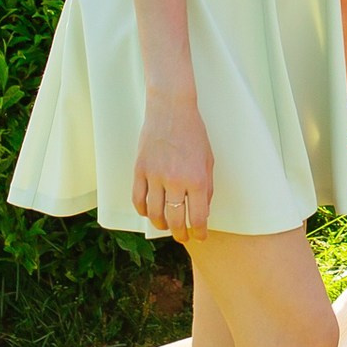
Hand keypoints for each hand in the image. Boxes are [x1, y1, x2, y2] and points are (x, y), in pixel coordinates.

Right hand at [133, 87, 213, 242]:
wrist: (171, 109)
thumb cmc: (194, 133)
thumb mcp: (208, 160)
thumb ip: (206, 187)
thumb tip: (202, 210)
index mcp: (197, 178)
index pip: (198, 216)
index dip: (199, 231)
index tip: (199, 236)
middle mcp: (176, 180)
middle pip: (175, 219)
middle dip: (180, 233)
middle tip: (182, 237)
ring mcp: (155, 176)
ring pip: (154, 213)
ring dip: (161, 225)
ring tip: (166, 226)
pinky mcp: (139, 170)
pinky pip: (138, 199)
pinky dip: (143, 211)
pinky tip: (149, 213)